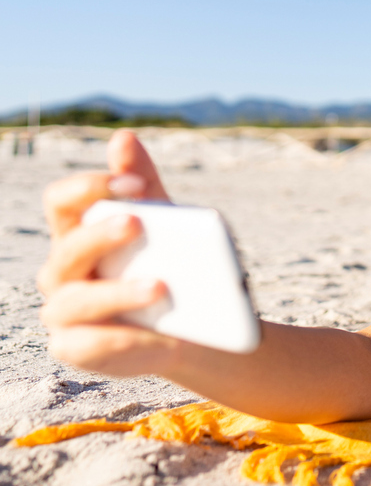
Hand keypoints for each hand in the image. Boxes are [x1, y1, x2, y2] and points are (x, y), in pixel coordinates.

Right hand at [38, 130, 180, 375]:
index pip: (61, 201)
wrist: (193, 326)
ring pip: (77, 300)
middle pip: (68, 247)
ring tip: (161, 287)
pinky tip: (157, 334)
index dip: (90, 187)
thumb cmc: (170, 265)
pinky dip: (123, 338)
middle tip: (139, 222)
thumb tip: (124, 137)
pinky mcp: (75, 348)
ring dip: (118, 292)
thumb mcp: (164, 223)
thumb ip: (144, 183)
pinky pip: (89, 344)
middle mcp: (61, 270)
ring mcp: (63, 312)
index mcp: (77, 232)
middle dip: (101, 234)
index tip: (135, 183)